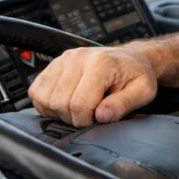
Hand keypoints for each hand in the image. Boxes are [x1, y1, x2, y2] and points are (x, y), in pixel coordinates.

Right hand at [27, 46, 157, 126]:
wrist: (132, 59)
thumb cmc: (136, 75)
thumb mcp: (143, 91)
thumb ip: (123, 104)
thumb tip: (102, 116)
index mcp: (101, 63)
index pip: (79, 103)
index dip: (86, 120)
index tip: (98, 119)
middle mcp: (78, 58)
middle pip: (58, 102)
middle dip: (73, 117)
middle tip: (90, 113)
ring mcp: (63, 59)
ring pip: (43, 97)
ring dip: (58, 111)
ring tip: (78, 107)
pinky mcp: (53, 64)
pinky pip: (36, 91)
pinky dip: (46, 103)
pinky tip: (66, 102)